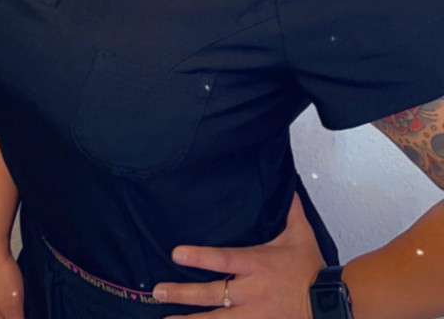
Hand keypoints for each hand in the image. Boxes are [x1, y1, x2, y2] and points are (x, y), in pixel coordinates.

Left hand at [152, 193, 323, 318]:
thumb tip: (287, 185)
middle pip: (211, 293)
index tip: (176, 253)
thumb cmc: (313, 268)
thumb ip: (289, 209)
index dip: (199, 256)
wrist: (332, 303)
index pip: (223, 259)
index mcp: (258, 264)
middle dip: (182, 293)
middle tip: (158, 290)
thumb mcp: (301, 234)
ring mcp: (255, 315)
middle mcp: (251, 291)